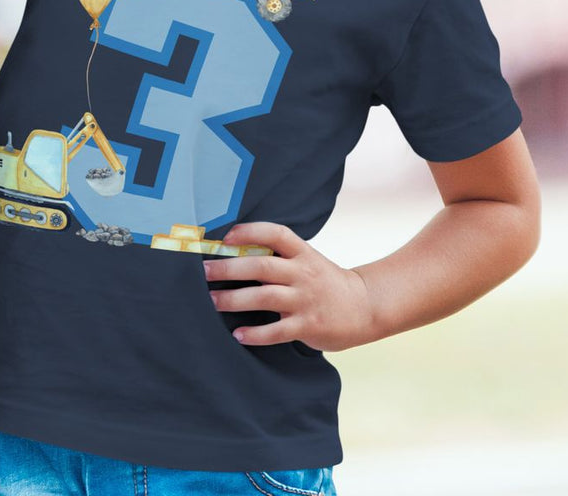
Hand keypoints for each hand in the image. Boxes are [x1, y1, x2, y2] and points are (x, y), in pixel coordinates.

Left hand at [204, 222, 376, 351]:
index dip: (250, 232)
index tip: (225, 237)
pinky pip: (277, 331)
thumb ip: (278, 256)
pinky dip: (256, 334)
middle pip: (262, 265)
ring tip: (212, 302)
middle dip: (229, 268)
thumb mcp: (306, 260)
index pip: (275, 233)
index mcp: (302, 252)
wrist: (364, 306)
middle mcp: (303, 273)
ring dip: (235, 299)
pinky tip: (238, 334)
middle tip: (204, 272)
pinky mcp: (309, 325)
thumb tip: (233, 251)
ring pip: (265, 296)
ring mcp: (306, 299)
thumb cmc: (324, 281)